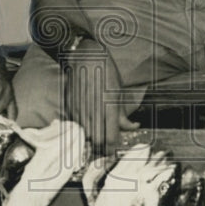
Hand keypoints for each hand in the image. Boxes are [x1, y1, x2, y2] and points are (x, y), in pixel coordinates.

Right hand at [63, 39, 138, 156]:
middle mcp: (94, 111)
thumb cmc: (107, 72)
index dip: (112, 148)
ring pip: (85, 135)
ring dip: (91, 138)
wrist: (86, 56)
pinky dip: (81, 128)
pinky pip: (75, 125)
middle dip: (102, 147)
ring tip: (96, 135)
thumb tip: (134, 126)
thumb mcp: (120, 93)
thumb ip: (124, 114)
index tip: (114, 149)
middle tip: (105, 146)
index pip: (110, 139)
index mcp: (109, 108)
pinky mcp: (70, 106)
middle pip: (96, 142)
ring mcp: (80, 109)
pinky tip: (86, 123)